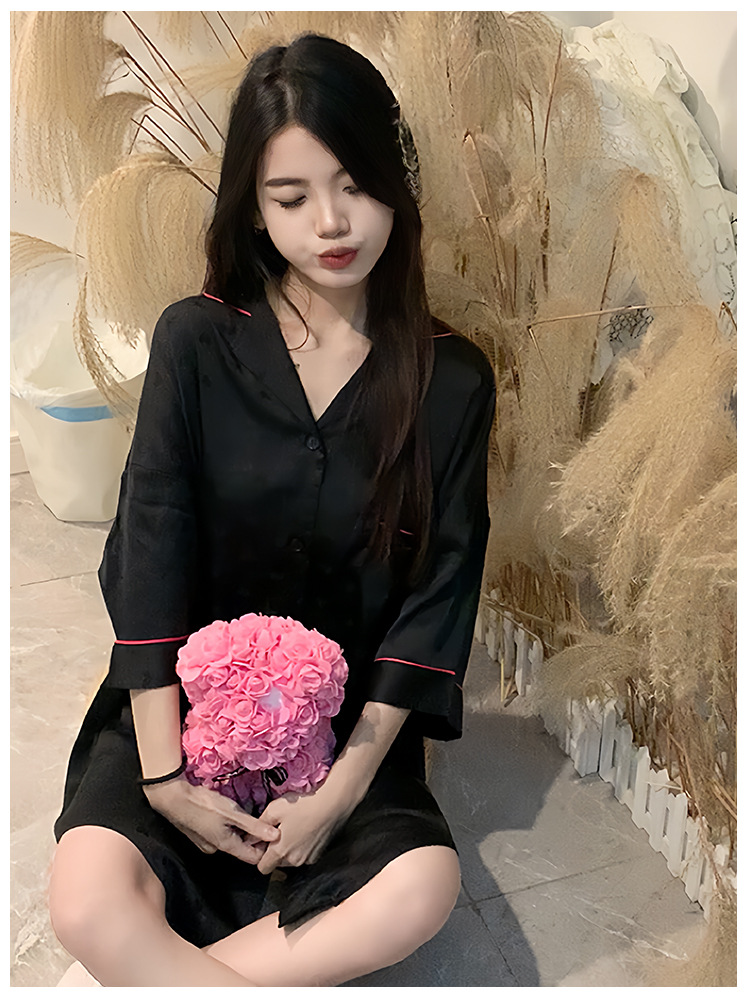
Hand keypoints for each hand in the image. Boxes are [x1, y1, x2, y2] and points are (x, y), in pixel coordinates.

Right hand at [144, 777, 279, 864]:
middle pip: (242, 848)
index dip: (266, 849)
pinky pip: (222, 833)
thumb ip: (254, 826)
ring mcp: (207, 841)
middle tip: (266, 822)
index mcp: (225, 845)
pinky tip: (232, 814)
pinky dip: (230, 826)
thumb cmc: (203, 805)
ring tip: (250, 816)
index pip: (252, 857)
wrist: (174, 798)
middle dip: (254, 837)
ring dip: (242, 830)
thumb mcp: (233, 813)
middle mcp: (216, 848)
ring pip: (231, 839)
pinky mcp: (201, 832)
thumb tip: (275, 836)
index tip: (276, 836)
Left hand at [256, 783, 354, 874]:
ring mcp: (308, 859)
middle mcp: (294, 861)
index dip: (259, 856)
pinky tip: (304, 830)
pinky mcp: (318, 855)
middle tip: (278, 830)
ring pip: (290, 860)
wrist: (333, 804)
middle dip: (274, 851)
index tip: (262, 842)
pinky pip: (303, 855)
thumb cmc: (303, 806)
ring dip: (288, 849)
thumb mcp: (274, 809)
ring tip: (293, 827)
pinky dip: (301, 847)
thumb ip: (258, 826)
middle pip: (277, 863)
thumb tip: (249, 837)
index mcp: (280, 852)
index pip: (262, 868)